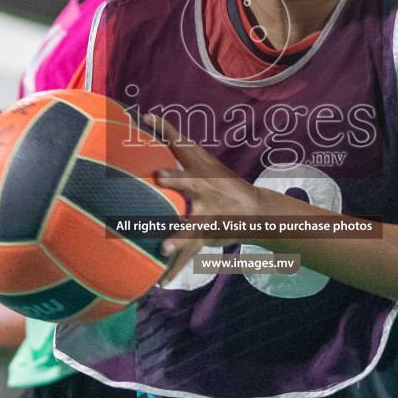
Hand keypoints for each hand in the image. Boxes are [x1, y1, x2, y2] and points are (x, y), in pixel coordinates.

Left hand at [144, 113, 261, 285]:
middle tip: (165, 240)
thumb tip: (144, 114)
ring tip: (164, 256)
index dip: (174, 178)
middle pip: (191, 218)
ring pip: (189, 242)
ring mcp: (205, 228)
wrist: (253, 211)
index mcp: (203, 185)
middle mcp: (205, 208)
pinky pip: (186, 258)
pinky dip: (173, 272)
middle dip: (179, 228)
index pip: (188, 179)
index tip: (158, 176)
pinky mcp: (203, 241)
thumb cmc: (219, 178)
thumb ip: (171, 135)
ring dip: (177, 250)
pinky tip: (160, 283)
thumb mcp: (200, 155)